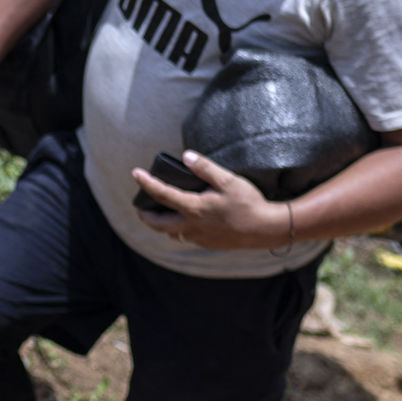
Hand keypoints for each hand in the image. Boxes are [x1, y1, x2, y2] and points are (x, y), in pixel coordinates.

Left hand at [131, 151, 293, 249]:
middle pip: (158, 224)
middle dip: (144, 215)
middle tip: (139, 206)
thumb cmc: (249, 203)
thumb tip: (186, 156)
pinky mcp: (208, 244)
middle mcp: (192, 226)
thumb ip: (205, 168)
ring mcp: (199, 237)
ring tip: (161, 213)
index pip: (161, 194)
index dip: (146, 183)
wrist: (266, 229)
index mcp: (194, 208)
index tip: (135, 173)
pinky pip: (186, 238)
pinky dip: (178, 230)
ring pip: (171, 234)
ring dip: (162, 224)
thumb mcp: (228, 180)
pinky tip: (186, 222)